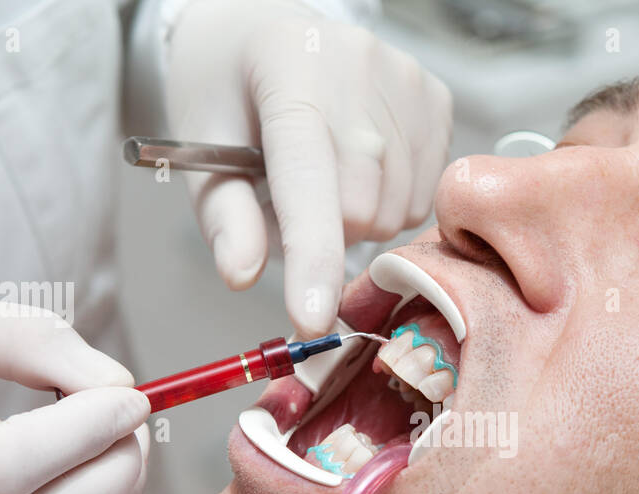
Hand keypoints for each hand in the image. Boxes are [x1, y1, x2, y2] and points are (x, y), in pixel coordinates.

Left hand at [165, 0, 452, 337]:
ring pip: (396, 211)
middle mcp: (358, 65)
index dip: (312, 256)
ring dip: (360, 220)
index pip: (309, 178)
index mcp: (288, 68)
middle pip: (360, 208)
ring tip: (327, 177)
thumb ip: (224, 215)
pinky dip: (391, 202)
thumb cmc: (228, 90)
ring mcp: (406, 80)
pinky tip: (362, 168)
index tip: (310, 320)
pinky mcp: (436, 97)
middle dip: (326, 232)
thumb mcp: (202, 147)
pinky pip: (424, 195)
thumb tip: (243, 276)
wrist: (264, 26)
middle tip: (292, 200)